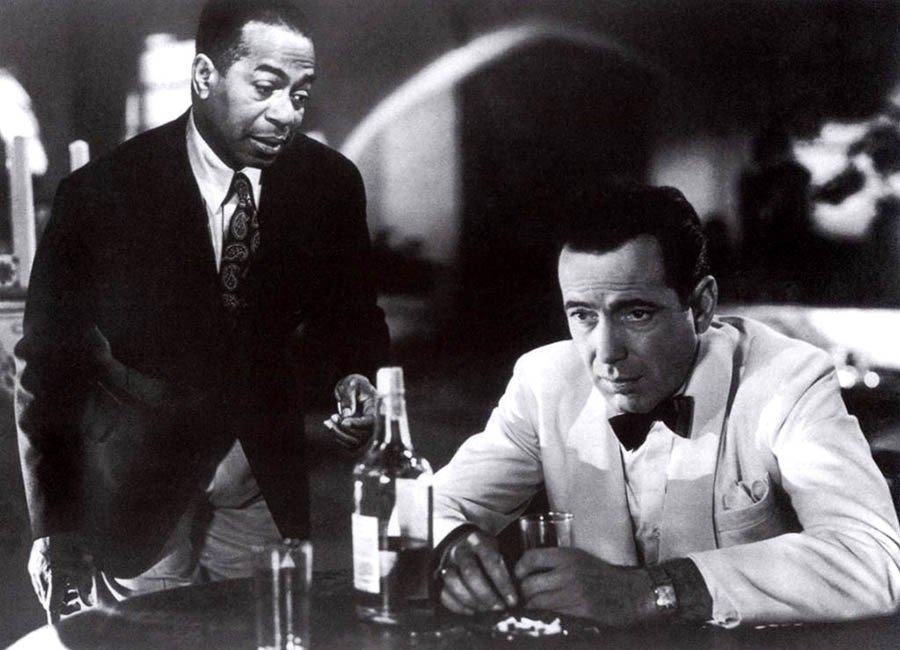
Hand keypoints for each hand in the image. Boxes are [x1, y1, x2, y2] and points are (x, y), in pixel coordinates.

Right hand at [28, 533, 95, 623]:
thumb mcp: (87, 563)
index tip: (56, 625)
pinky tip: (62, 578)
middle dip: (62, 605)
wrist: (56, 523)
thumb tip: (88, 602)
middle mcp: (42, 576)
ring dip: (56, 595)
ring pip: (44, 592)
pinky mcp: (33, 565)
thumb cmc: (75, 541)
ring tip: (72, 590)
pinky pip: (40, 582)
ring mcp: (35, 571)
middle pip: (48, 601)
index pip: (53, 605)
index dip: (55, 616)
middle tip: (76, 604)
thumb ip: (86, 584)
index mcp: (55, 577)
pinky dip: (50, 585)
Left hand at [325, 374, 375, 448]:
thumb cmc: (354, 385)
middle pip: (364, 436)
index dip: (358, 424)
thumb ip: (349, 399)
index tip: (343, 422)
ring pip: (356, 443)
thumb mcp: (351, 386)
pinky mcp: (361, 437)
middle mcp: (377, 423)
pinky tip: (331, 426)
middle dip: (345, 430)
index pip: (372, 422)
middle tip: (332, 417)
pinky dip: (339, 438)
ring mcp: (369, 432)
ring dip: (340, 435)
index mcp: (378, 408)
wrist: (354, 390)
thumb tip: (346, 415)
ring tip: (329, 422)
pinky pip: (351, 445)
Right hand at [438, 529, 517, 614]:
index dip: (503, 583)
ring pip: (454, 582)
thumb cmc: (486, 551)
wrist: (462, 543)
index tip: (512, 600)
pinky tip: (472, 611)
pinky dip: (458, 605)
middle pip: (470, 572)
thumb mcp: (497, 551)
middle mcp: (459, 549)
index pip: (491, 560)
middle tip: (498, 608)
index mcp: (478, 540)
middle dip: (486, 594)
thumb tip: (511, 597)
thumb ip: (504, 570)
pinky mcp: (437, 575)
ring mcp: (445, 562)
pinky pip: (443, 593)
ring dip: (471, 600)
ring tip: (484, 610)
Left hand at [515, 548, 656, 626]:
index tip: (518, 576)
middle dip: (524, 594)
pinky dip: (545, 618)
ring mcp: (574, 594)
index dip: (519, 569)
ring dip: (532, 608)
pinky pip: (551, 617)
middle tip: (525, 598)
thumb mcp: (579, 559)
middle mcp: (568, 573)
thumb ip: (555, 562)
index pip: (531, 558)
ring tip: (534, 610)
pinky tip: (547, 618)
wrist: (632, 593)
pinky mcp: (580, 613)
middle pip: (529, 585)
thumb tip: (526, 572)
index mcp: (567, 556)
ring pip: (537, 604)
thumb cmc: (602, 576)